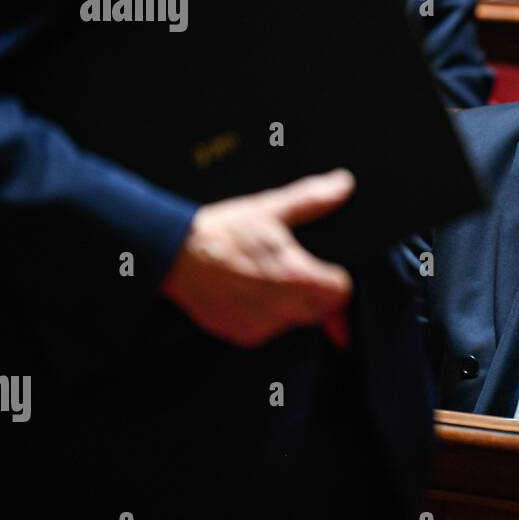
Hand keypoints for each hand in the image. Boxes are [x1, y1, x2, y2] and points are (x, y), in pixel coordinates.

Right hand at [161, 168, 354, 348]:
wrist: (176, 255)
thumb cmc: (222, 232)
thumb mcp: (270, 209)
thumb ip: (312, 199)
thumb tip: (342, 185)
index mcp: (297, 276)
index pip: (341, 292)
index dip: (336, 279)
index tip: (327, 270)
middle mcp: (283, 307)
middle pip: (322, 309)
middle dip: (317, 294)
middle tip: (296, 271)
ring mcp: (263, 325)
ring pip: (296, 321)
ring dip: (292, 305)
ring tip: (267, 279)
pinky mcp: (245, 335)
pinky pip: (269, 330)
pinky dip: (267, 316)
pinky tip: (251, 293)